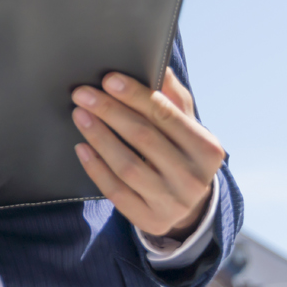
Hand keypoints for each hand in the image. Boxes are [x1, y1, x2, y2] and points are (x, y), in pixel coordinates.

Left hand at [70, 68, 223, 238]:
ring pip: (128, 166)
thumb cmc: (181, 150)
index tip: (108, 79)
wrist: (188, 203)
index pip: (166, 116)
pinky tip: (82, 148)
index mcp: (207, 149)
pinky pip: (117, 192)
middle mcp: (193, 178)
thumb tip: (158, 65)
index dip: (135, 96)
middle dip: (110, 111)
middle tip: (82, 94)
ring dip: (99, 137)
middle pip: (144, 138)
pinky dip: (96, 168)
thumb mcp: (186, 124)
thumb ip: (172, 96)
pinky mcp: (151, 220)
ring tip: (79, 115)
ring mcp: (173, 203)